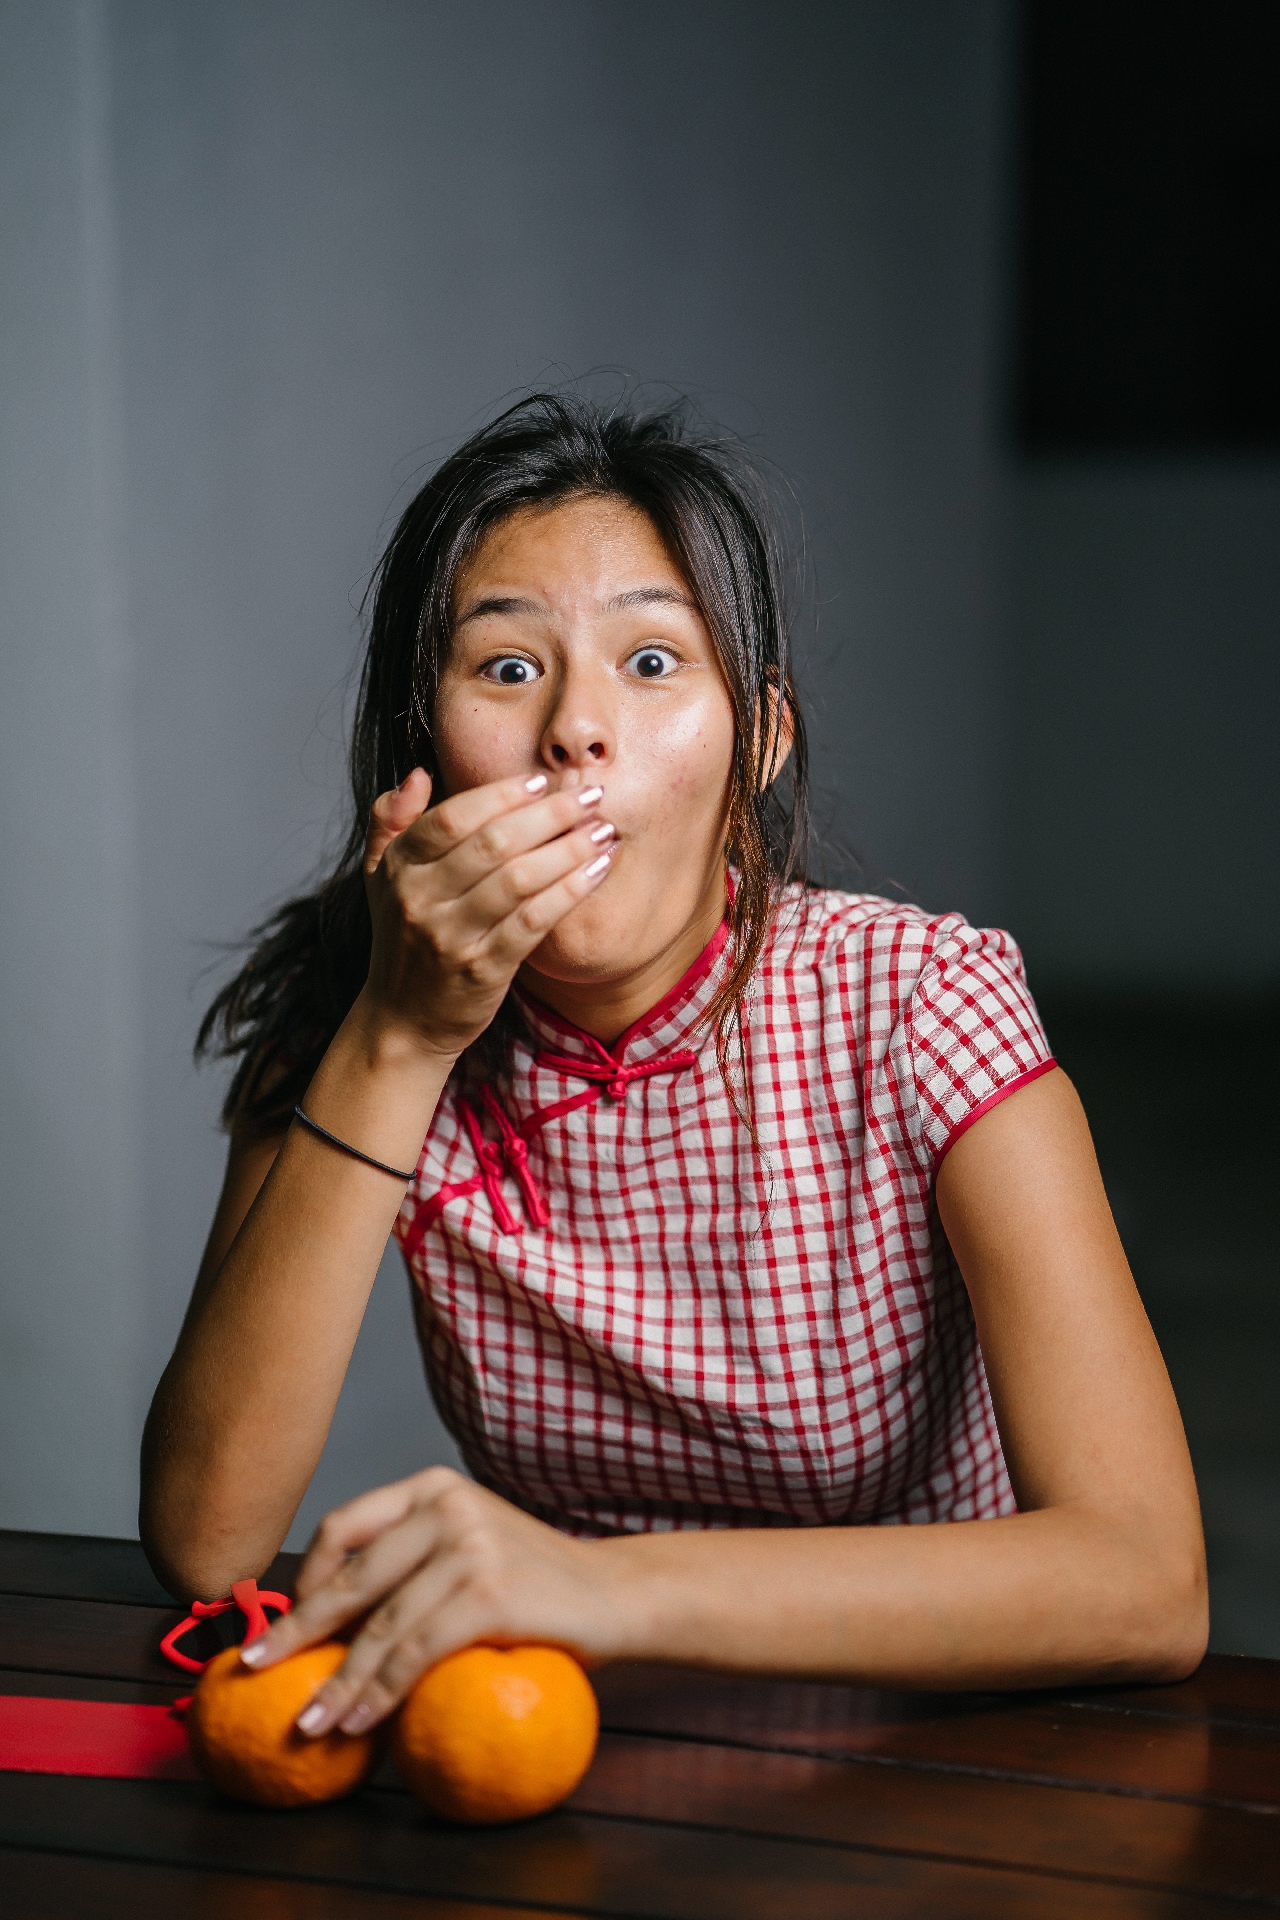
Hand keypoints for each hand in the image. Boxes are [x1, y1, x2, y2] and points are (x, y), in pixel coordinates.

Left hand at [240, 1469, 636, 1735]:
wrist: (616, 1594)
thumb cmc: (536, 1581)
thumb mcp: (469, 1547)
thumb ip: (412, 1563)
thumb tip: (331, 1622)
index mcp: (434, 1486)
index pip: (345, 1525)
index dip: (305, 1578)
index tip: (282, 1622)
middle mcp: (448, 1506)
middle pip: (351, 1577)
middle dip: (298, 1632)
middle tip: (260, 1669)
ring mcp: (470, 1546)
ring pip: (379, 1625)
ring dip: (337, 1682)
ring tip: (311, 1721)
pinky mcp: (489, 1593)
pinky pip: (415, 1653)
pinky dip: (379, 1694)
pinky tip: (359, 1723)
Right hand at [360, 768, 614, 1058]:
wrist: (403, 1021)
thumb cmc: (403, 939)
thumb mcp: (380, 879)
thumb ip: (390, 822)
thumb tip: (418, 774)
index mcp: (399, 868)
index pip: (451, 817)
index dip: (500, 794)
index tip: (541, 779)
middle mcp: (420, 900)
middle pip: (493, 844)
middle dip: (549, 814)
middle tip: (591, 796)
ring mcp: (452, 937)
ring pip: (519, 880)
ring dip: (568, 850)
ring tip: (602, 831)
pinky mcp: (484, 969)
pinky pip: (534, 922)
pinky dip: (569, 892)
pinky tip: (597, 870)